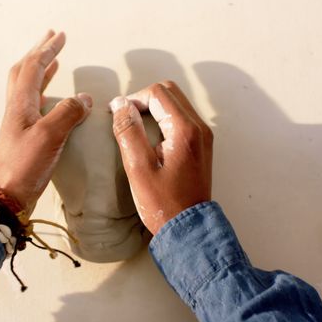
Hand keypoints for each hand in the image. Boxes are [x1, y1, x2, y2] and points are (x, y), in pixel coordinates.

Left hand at [0, 30, 91, 210]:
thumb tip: (84, 99)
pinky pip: (34, 105)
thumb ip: (67, 114)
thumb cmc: (23, 167)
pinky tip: (52, 100)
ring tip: (53, 62)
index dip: (47, 50)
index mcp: (21, 105)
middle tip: (51, 40)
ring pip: (28, 88)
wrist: (5, 197)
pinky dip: (44, 93)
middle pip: (24, 72)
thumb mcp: (49, 136)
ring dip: (41, 72)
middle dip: (39, 53)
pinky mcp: (24, 137)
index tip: (60, 36)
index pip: (34, 68)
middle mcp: (17, 110)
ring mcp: (19, 123)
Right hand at [110, 81, 212, 234]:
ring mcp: (203, 136)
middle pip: (169, 92)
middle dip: (144, 99)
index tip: (118, 115)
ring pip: (176, 103)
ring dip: (154, 108)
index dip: (134, 99)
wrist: (189, 229)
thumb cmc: (163, 203)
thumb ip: (129, 132)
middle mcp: (199, 128)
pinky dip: (164, 118)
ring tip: (135, 127)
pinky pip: (182, 118)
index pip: (157, 93)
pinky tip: (149, 137)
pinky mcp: (201, 145)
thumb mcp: (138, 168)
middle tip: (126, 118)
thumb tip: (120, 105)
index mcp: (185, 130)